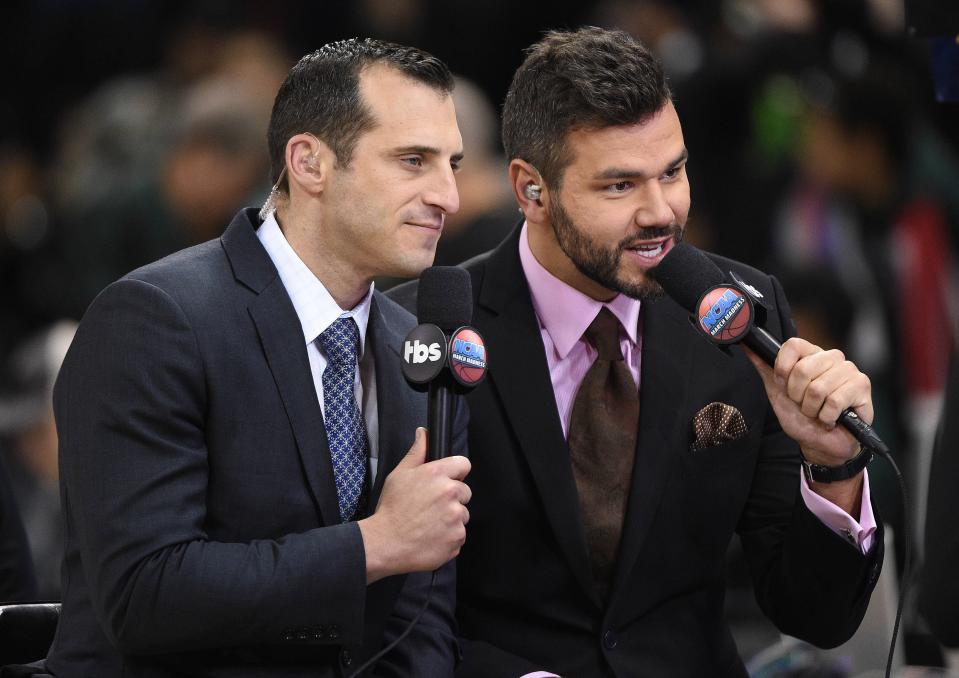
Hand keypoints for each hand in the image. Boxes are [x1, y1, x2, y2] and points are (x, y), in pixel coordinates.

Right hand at [358, 428, 470, 582]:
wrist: (385, 543)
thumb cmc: (391, 509)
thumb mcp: (399, 475)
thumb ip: (417, 452)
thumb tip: (424, 433)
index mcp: (437, 474)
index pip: (463, 464)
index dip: (455, 473)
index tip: (447, 481)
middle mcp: (450, 493)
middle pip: (465, 492)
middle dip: (453, 498)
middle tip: (431, 507)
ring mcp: (456, 517)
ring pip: (462, 515)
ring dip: (451, 519)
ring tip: (429, 524)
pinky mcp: (457, 538)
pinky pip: (459, 536)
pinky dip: (449, 537)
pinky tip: (431, 536)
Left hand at [744, 338, 872, 466]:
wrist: (821, 443)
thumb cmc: (801, 416)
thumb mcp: (777, 391)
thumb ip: (765, 367)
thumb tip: (746, 344)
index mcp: (811, 354)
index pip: (793, 345)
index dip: (783, 369)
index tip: (784, 386)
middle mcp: (831, 357)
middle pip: (802, 369)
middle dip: (797, 395)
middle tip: (804, 404)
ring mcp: (849, 370)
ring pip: (818, 389)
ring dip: (812, 409)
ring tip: (818, 412)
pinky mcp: (862, 385)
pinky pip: (834, 402)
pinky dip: (826, 417)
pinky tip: (831, 418)